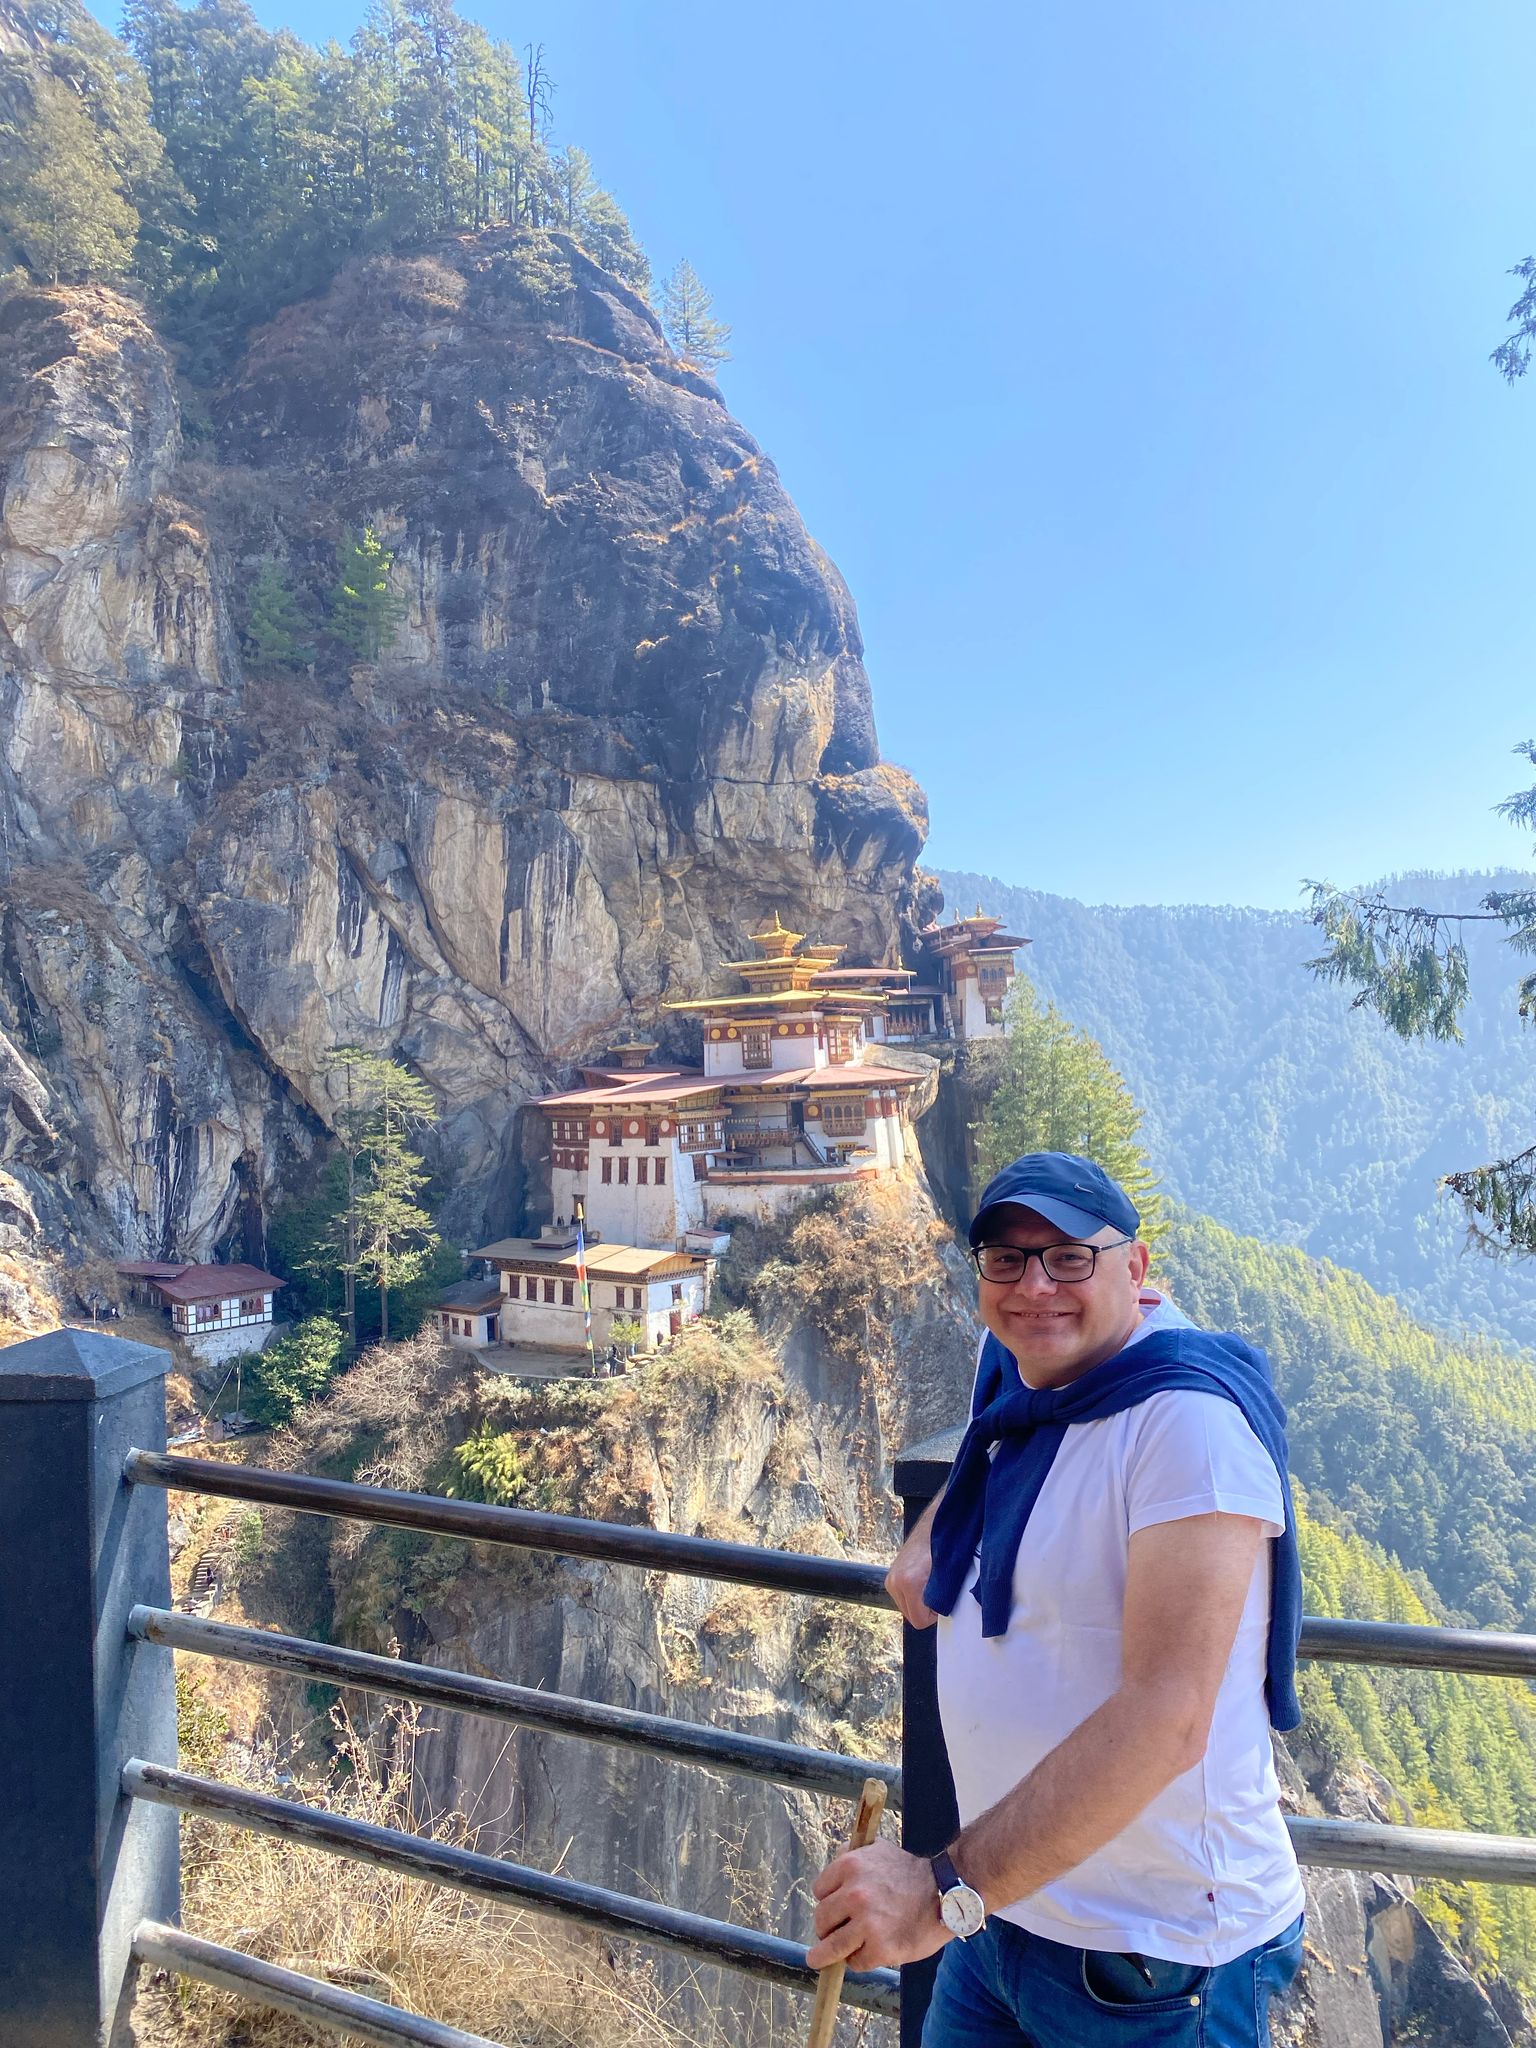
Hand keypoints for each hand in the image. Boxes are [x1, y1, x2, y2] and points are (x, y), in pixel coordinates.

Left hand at [806, 1839, 950, 1970]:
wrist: (944, 1893)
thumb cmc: (910, 1872)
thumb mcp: (878, 1849)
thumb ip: (852, 1854)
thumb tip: (833, 1865)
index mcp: (850, 1866)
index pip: (820, 1891)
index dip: (826, 1901)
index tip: (834, 1909)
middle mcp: (854, 1894)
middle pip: (822, 1920)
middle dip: (826, 1927)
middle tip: (834, 1932)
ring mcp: (867, 1923)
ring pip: (831, 1947)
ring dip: (824, 1955)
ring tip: (818, 1959)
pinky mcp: (880, 1948)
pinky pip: (855, 1961)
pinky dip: (858, 1960)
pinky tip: (867, 1953)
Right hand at [885, 1520, 937, 1626]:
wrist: (935, 1525)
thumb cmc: (945, 1549)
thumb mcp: (948, 1577)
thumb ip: (941, 1599)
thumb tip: (941, 1614)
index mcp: (909, 1583)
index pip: (919, 1620)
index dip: (933, 1615)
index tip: (941, 1602)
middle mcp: (895, 1581)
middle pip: (911, 1615)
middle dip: (925, 1609)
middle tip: (937, 1592)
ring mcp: (890, 1578)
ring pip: (906, 1606)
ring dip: (918, 1601)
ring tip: (929, 1583)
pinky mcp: (890, 1575)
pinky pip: (902, 1596)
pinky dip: (912, 1593)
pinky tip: (921, 1580)